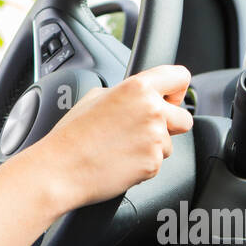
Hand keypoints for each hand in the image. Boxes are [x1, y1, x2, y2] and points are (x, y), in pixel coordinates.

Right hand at [21, 64, 193, 211]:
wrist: (61, 168)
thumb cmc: (72, 135)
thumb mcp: (94, 97)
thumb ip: (125, 93)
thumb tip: (137, 96)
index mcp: (138, 88)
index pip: (180, 77)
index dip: (176, 89)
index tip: (170, 98)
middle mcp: (152, 110)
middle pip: (184, 117)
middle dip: (169, 125)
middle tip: (142, 130)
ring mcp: (155, 138)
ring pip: (169, 144)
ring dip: (152, 147)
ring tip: (121, 148)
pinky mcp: (153, 163)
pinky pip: (157, 162)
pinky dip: (142, 164)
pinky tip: (120, 161)